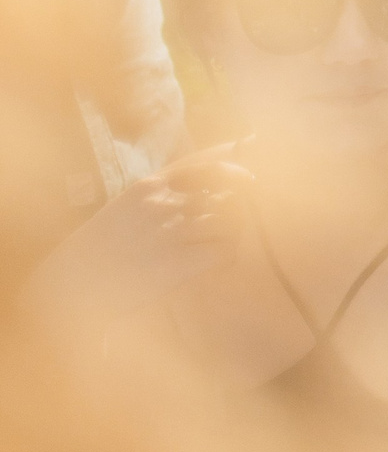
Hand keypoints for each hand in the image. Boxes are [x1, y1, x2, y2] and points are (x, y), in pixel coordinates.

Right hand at [26, 147, 251, 316]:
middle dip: (236, 206)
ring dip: (231, 233)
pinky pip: (224, 252)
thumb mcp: (127, 206)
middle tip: (233, 221)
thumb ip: (162, 192)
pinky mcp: (178, 263)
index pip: (207, 167)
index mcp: (150, 186)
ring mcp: (172, 233)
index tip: (250, 177)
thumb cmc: (102, 246)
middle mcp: (164, 204)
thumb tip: (206, 187)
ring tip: (218, 245)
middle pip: (226, 194)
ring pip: (229, 222)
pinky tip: (214, 263)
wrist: (73, 284)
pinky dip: (226, 256)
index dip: (235, 168)